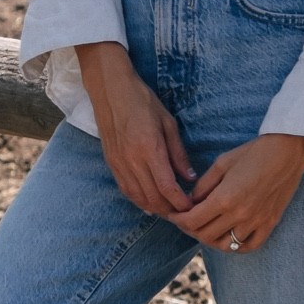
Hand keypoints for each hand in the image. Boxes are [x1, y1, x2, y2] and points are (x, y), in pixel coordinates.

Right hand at [76, 41, 194, 216]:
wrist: (111, 90)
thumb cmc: (143, 101)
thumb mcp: (168, 123)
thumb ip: (178, 153)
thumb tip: (189, 177)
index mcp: (149, 149)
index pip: (167, 188)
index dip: (181, 202)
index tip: (192, 207)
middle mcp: (132, 160)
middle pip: (153, 198)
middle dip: (170, 210)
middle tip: (185, 213)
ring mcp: (119, 163)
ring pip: (138, 198)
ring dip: (155, 208)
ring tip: (170, 210)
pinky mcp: (111, 163)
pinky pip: (126, 190)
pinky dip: (139, 200)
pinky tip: (150, 203)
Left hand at [173, 133, 303, 253]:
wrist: (287, 151)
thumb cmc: (253, 153)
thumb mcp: (221, 164)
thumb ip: (203, 186)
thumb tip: (191, 202)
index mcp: (224, 198)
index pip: (192, 221)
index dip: (178, 220)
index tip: (174, 215)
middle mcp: (239, 215)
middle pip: (205, 236)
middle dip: (191, 229)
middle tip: (187, 221)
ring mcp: (256, 221)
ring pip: (226, 245)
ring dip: (211, 239)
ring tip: (206, 229)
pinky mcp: (270, 223)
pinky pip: (250, 246)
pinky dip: (237, 246)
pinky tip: (230, 238)